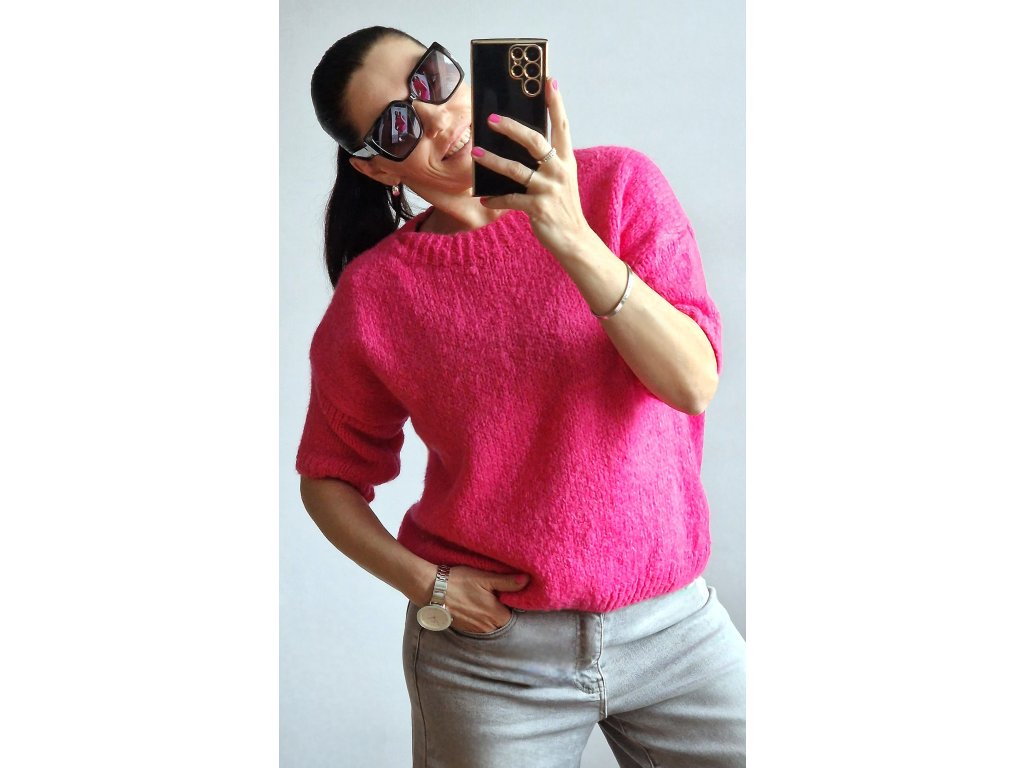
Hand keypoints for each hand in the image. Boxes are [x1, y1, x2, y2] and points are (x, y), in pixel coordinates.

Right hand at [442, 565, 529, 633]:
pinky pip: (479, 626)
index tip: (512, 595)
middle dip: (504, 611)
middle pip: (503, 622)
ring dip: (492, 616)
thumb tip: (527, 580)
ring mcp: (475, 630)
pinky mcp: (465, 628)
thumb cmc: (459, 582)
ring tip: (487, 600)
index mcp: (496, 616)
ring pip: (491, 625)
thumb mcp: (485, 578)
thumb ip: (507, 582)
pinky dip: (481, 618)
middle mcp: (487, 627)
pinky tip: (476, 606)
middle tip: (500, 596)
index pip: (514, 616)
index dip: (515, 605)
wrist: (432, 590)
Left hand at [471, 76, 592, 259]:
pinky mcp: (538, 208)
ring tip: (476, 153)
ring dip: (494, 160)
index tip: (548, 80)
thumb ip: (545, 163)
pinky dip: (496, 199)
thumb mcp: (560, 180)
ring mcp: (549, 189)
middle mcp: (559, 171)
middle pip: (535, 141)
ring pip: (516, 169)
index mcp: (566, 160)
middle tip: (490, 118)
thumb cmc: (562, 207)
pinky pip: (511, 199)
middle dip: (512, 127)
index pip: (562, 125)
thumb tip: (517, 145)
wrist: (575, 240)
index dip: (555, 102)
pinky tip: (484, 198)